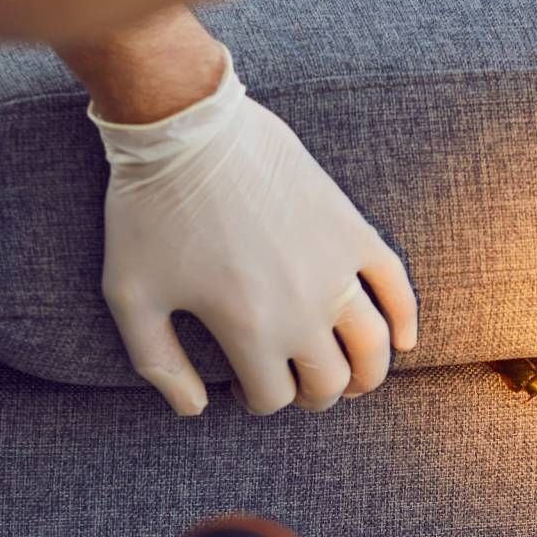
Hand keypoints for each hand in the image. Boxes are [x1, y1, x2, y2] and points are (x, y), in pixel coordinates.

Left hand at [92, 48, 416, 416]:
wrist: (186, 127)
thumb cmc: (150, 211)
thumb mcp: (129, 295)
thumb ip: (158, 363)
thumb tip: (195, 409)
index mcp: (250, 331)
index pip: (274, 397)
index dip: (257, 401)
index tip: (241, 388)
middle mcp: (303, 309)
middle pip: (329, 381)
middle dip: (311, 395)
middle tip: (291, 384)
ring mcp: (335, 269)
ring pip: (374, 347)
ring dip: (366, 375)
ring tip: (351, 379)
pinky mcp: (351, 230)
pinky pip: (396, 284)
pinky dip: (406, 318)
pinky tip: (404, 340)